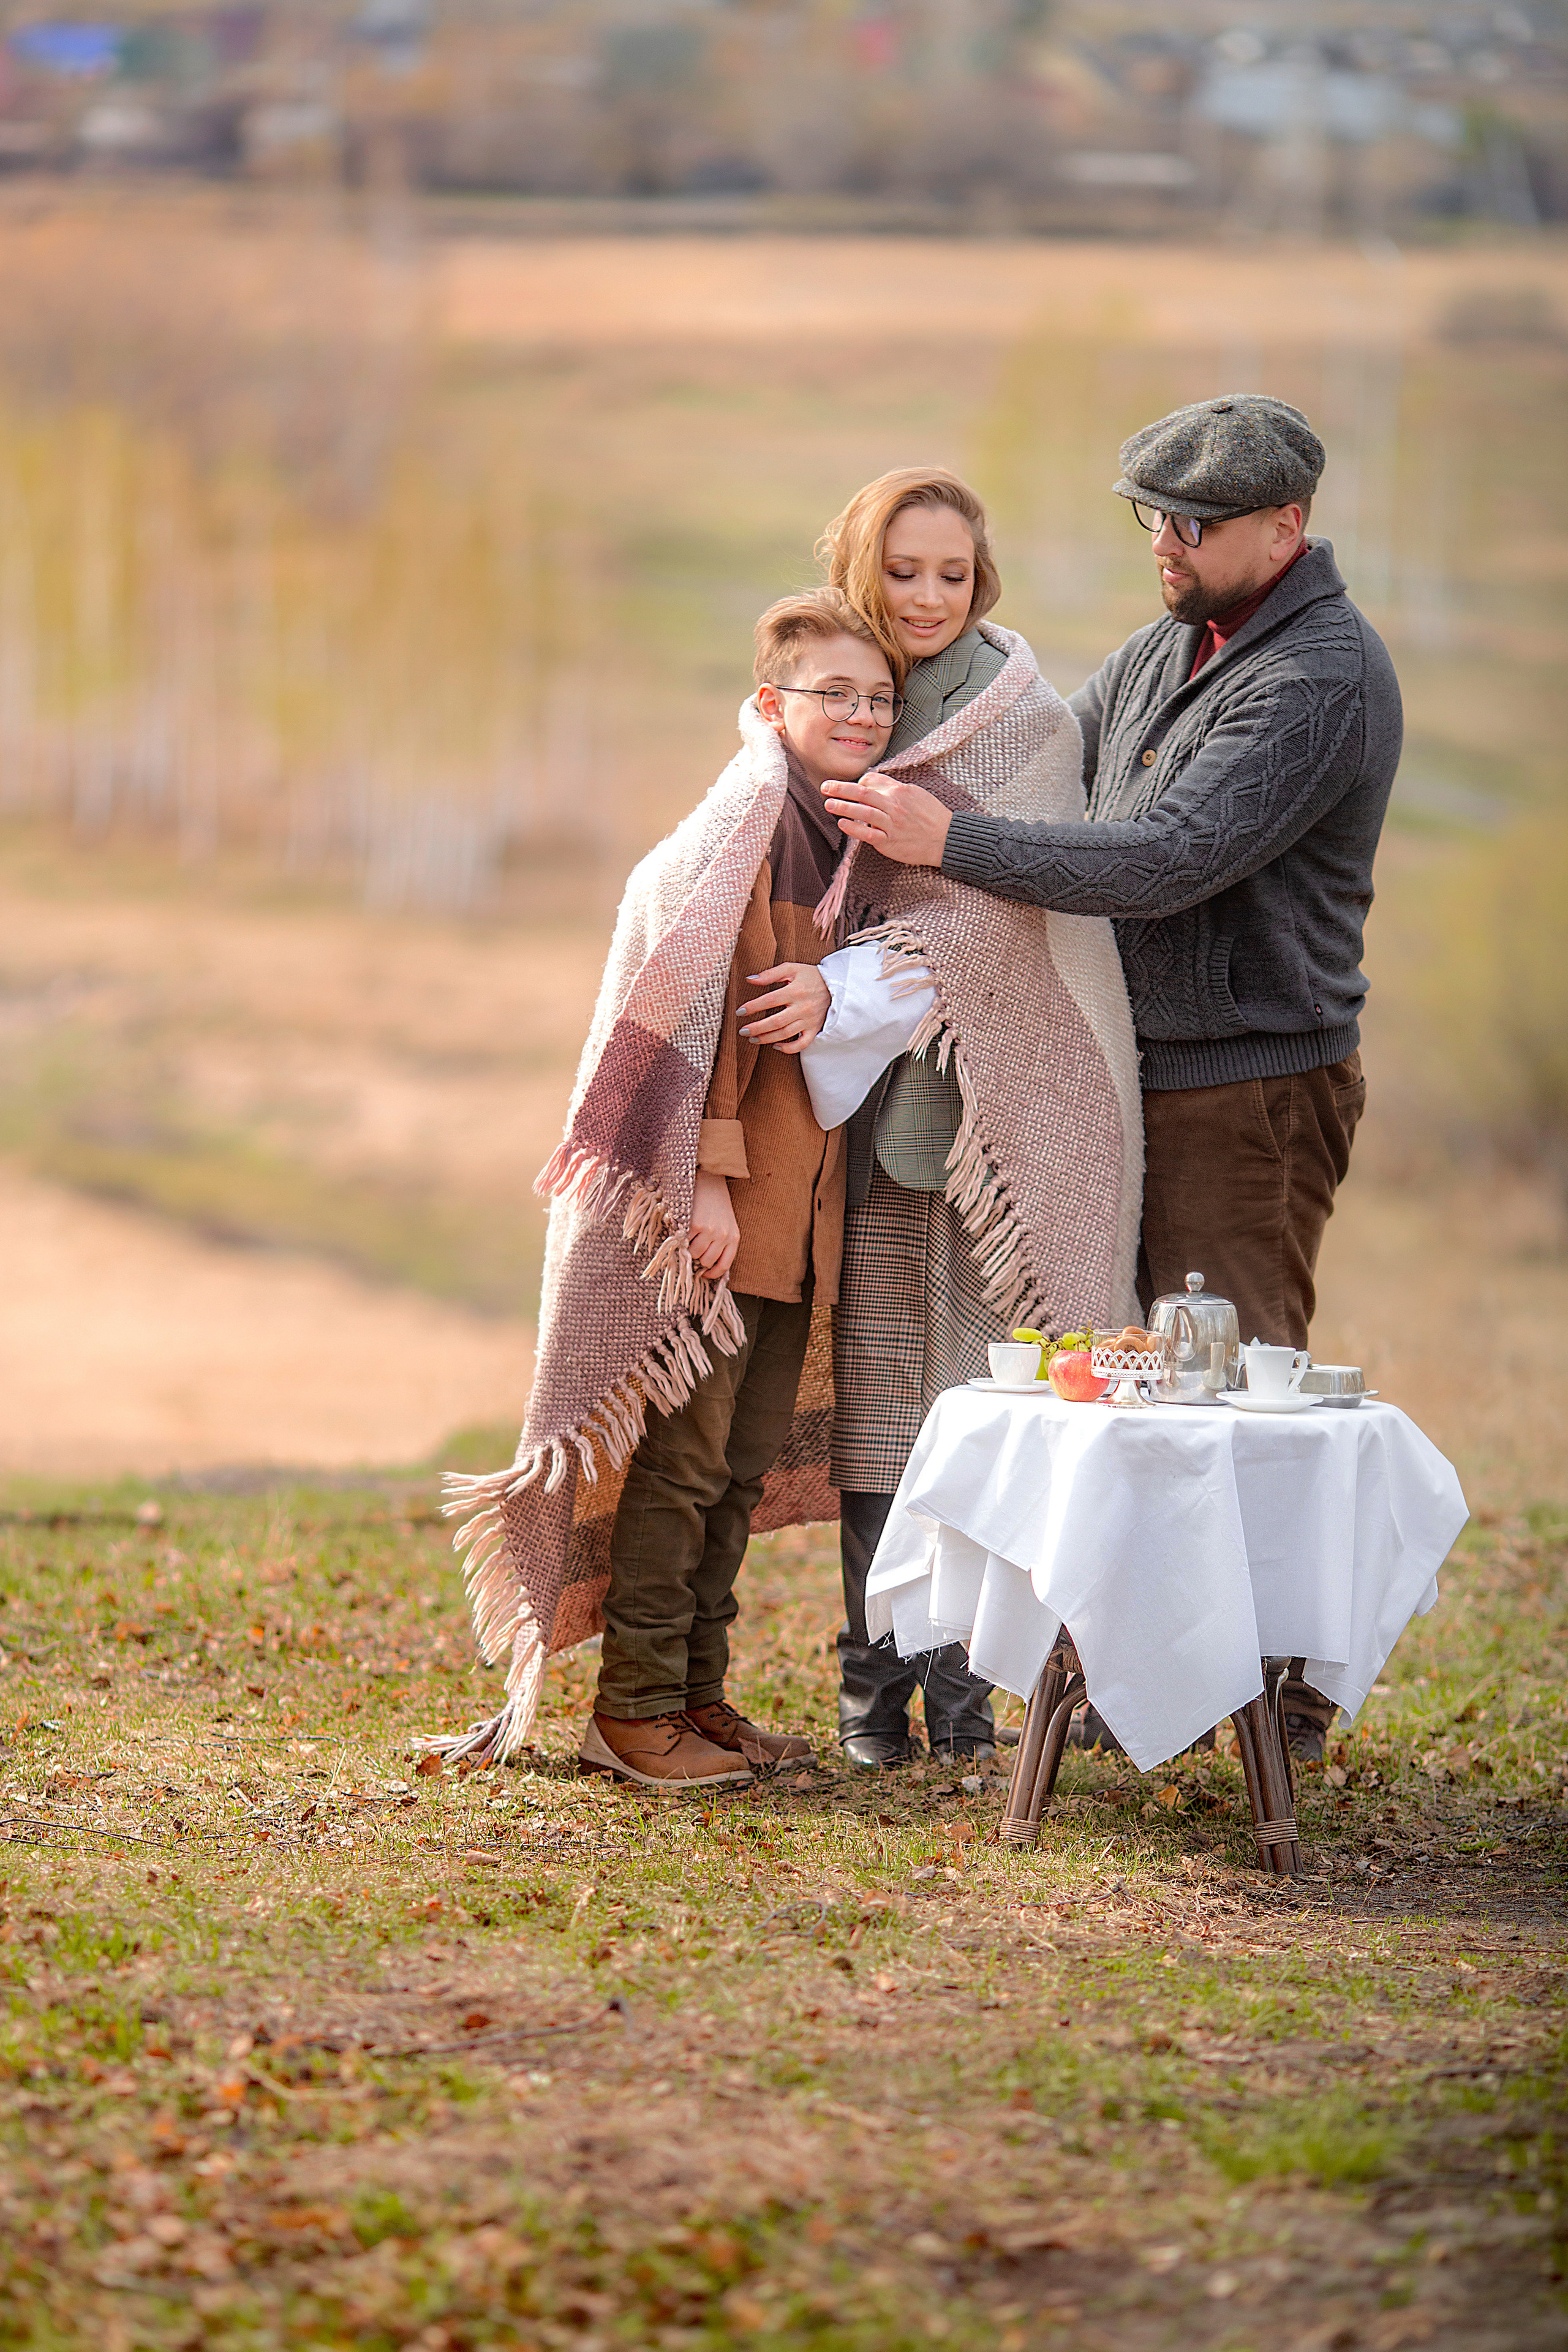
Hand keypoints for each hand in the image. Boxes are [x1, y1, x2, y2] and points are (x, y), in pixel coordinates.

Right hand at [689, 1168, 739, 1280]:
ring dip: (689, 1246)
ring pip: (694, 1253)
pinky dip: (682, 1236)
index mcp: (734, 1237)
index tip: (704, 1274)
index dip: (712, 1273)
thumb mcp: (726, 1224)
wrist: (710, 1180)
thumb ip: (720, 1243)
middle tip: (694, 1245)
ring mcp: (709, 1231)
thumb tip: (706, 1266)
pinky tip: (685, 1225)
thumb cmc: (716, 1204)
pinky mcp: (695, 1225)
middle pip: (706, 1261)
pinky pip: (685, 1241)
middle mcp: (723, 1236)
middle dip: (698, 1257)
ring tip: (690, 1233)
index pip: (724, 1265)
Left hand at [739, 962, 830, 1053]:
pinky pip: (802, 1044)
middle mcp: (803, 1007)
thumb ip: (770, 974)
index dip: (753, 1007)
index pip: (770, 1000)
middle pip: (776, 1021)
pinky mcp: (815, 1029)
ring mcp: (809, 1020)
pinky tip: (775, 1046)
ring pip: (785, 1034)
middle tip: (742, 1031)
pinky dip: (788, 1048)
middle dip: (757, 1028)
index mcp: (796, 990)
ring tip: (752, 1039)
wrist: (837, 986)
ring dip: (766, 1039)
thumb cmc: (810, 976)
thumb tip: (750, 979)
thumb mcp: (792, 969)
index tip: (740, 1012)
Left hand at [820, 772, 951, 866]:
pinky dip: (854, 828)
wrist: (946, 839)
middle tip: (825, 786)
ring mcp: (891, 825)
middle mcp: (894, 806)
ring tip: (828, 804)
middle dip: (841, 788)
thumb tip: (873, 782)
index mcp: (900, 792)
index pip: (871, 782)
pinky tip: (842, 823)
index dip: (856, 783)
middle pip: (862, 793)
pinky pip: (868, 834)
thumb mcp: (916, 793)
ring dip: (843, 807)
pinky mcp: (890, 842)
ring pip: (863, 812)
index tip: (846, 787)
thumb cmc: (931, 816)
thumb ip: (894, 788)